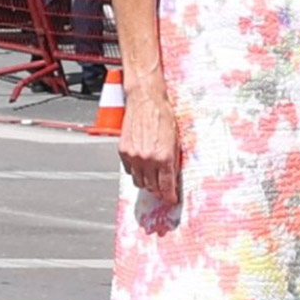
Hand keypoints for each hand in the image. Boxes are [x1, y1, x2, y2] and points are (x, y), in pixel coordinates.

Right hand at [118, 81, 180, 206]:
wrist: (146, 100)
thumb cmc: (163, 115)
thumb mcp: (175, 140)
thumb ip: (173, 161)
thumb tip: (172, 177)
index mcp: (164, 157)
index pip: (166, 186)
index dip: (169, 195)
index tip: (171, 199)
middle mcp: (148, 159)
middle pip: (152, 187)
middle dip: (158, 190)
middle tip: (162, 189)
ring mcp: (134, 156)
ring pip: (138, 181)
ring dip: (146, 183)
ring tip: (151, 178)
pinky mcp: (124, 151)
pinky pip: (128, 170)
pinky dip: (135, 171)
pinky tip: (141, 165)